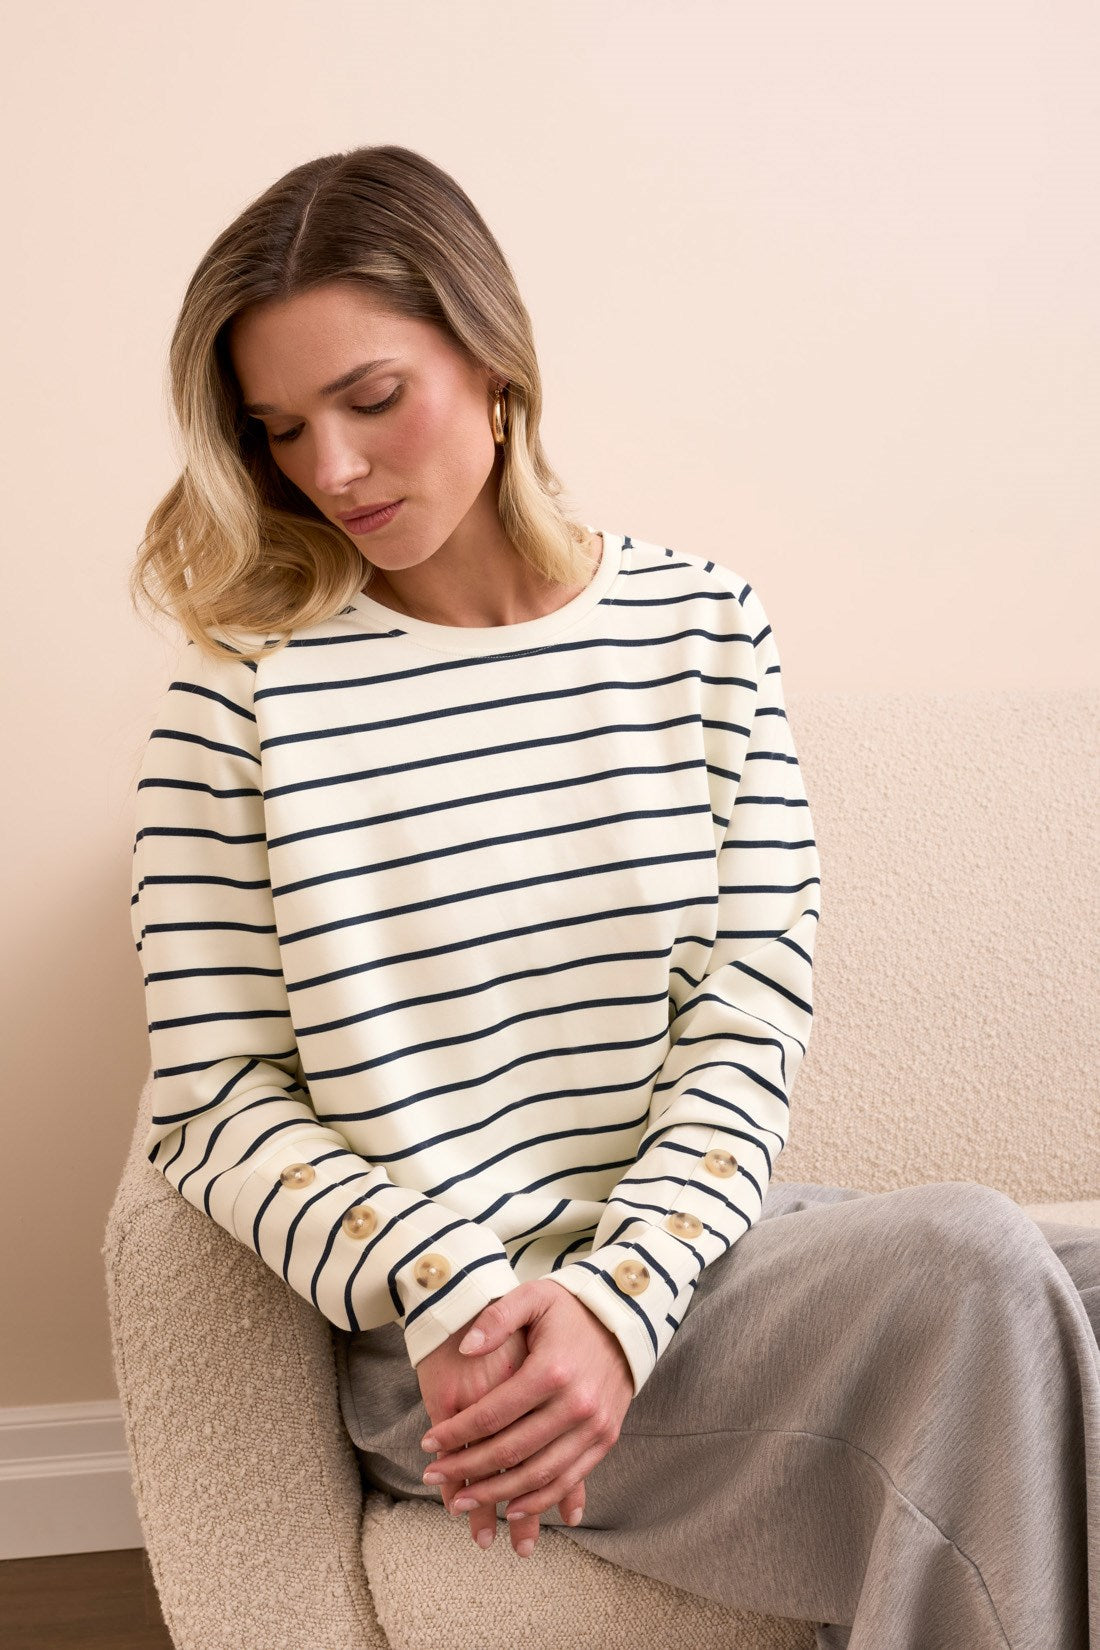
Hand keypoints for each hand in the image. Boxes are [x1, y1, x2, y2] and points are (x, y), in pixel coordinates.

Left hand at [414, 1315, 584, 1555]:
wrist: (624, 1320)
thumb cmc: (571, 1309)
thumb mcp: (533, 1296)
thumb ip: (497, 1317)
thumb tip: (465, 1348)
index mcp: (551, 1370)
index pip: (492, 1414)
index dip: (456, 1433)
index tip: (428, 1443)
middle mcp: (575, 1404)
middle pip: (511, 1451)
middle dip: (467, 1469)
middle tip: (433, 1476)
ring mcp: (593, 1426)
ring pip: (538, 1476)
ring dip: (497, 1495)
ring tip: (462, 1502)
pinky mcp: (605, 1439)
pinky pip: (568, 1480)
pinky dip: (538, 1500)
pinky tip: (510, 1508)